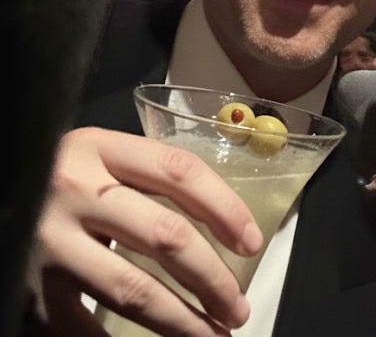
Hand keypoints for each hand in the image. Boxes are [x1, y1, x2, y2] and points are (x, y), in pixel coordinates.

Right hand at [28, 127, 262, 335]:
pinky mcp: (33, 295)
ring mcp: (51, 245)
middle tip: (238, 307)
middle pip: (166, 236)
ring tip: (214, 335)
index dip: (225, 208)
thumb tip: (224, 222)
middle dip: (213, 278)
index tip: (251, 242)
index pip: (179, 171)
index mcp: (99, 148)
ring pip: (136, 290)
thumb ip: (146, 177)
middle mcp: (75, 192)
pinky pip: (92, 330)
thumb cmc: (59, 180)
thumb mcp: (97, 158)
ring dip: (184, 321)